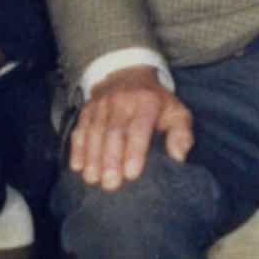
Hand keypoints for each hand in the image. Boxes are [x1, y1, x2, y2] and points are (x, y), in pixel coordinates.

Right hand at [65, 67, 192, 189]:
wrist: (129, 75)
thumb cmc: (156, 103)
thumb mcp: (176, 112)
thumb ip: (181, 134)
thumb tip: (178, 156)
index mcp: (147, 102)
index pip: (139, 128)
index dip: (134, 151)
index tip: (132, 174)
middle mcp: (121, 101)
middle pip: (113, 132)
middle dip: (110, 159)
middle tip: (110, 184)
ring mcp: (101, 104)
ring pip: (94, 132)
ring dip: (92, 157)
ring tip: (92, 179)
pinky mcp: (87, 109)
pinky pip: (80, 129)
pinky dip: (77, 148)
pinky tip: (77, 166)